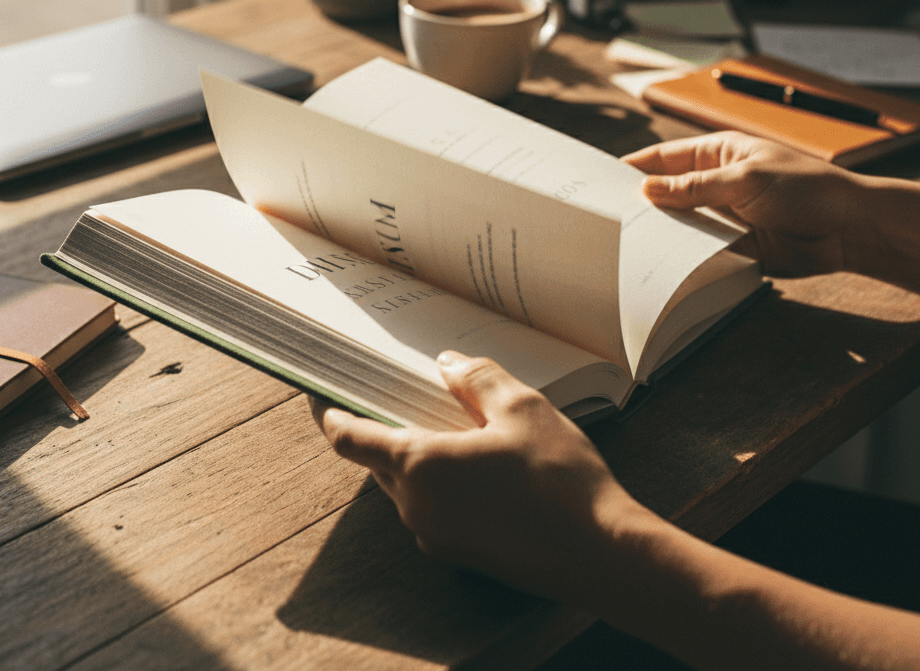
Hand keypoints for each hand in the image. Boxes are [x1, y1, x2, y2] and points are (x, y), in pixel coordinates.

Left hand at [313, 352, 652, 607]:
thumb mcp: (521, 407)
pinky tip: (473, 459)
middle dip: (379, 425)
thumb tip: (447, 364)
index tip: (317, 391)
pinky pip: (430, 506)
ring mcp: (437, 535)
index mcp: (419, 466)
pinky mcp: (460, 552)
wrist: (603, 555)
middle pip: (376, 459)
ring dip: (412, 452)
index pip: (349, 437)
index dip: (328, 412)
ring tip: (444, 418)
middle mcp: (417, 506)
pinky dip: (436, 478)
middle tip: (391, 388)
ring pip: (405, 483)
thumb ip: (476, 379)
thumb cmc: (561, 480)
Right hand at [623, 131, 858, 277]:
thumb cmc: (806, 189)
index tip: (599, 181)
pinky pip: (698, 250)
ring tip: (625, 245)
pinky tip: (660, 265)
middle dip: (640, 204)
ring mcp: (722, 215)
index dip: (632, 168)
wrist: (849, 229)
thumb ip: (694, 187)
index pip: (662, 158)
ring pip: (679, 224)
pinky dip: (681, 256)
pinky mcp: (732, 245)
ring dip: (660, 233)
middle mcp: (714, 183)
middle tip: (606, 219)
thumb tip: (647, 190)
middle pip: (665, 193)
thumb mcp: (745, 179)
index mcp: (716, 153)